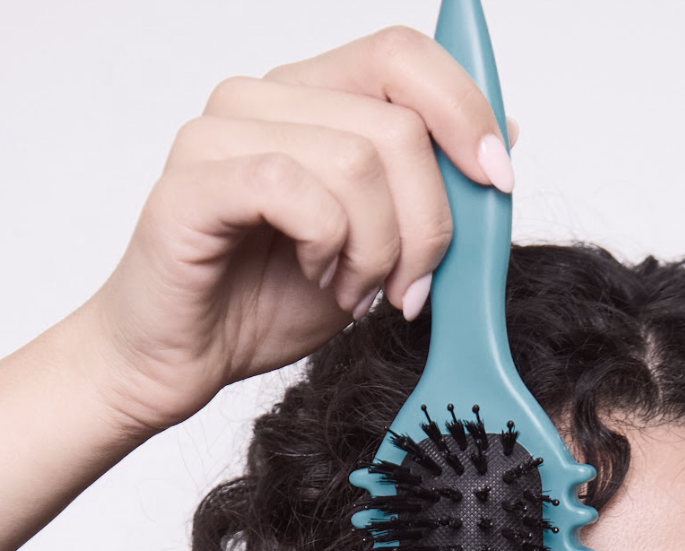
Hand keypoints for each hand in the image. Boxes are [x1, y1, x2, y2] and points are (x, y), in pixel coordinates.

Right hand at [73, 26, 516, 437]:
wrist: (178, 361)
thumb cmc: (265, 302)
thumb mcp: (379, 249)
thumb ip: (433, 190)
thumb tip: (506, 138)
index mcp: (311, 98)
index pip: (404, 55)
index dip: (466, 111)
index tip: (496, 184)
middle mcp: (264, 99)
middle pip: (399, 125)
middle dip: (427, 225)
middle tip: (404, 287)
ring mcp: (222, 132)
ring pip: (358, 161)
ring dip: (375, 250)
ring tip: (349, 291)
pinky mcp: (194, 181)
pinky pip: (297, 191)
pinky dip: (326, 248)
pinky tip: (316, 279)